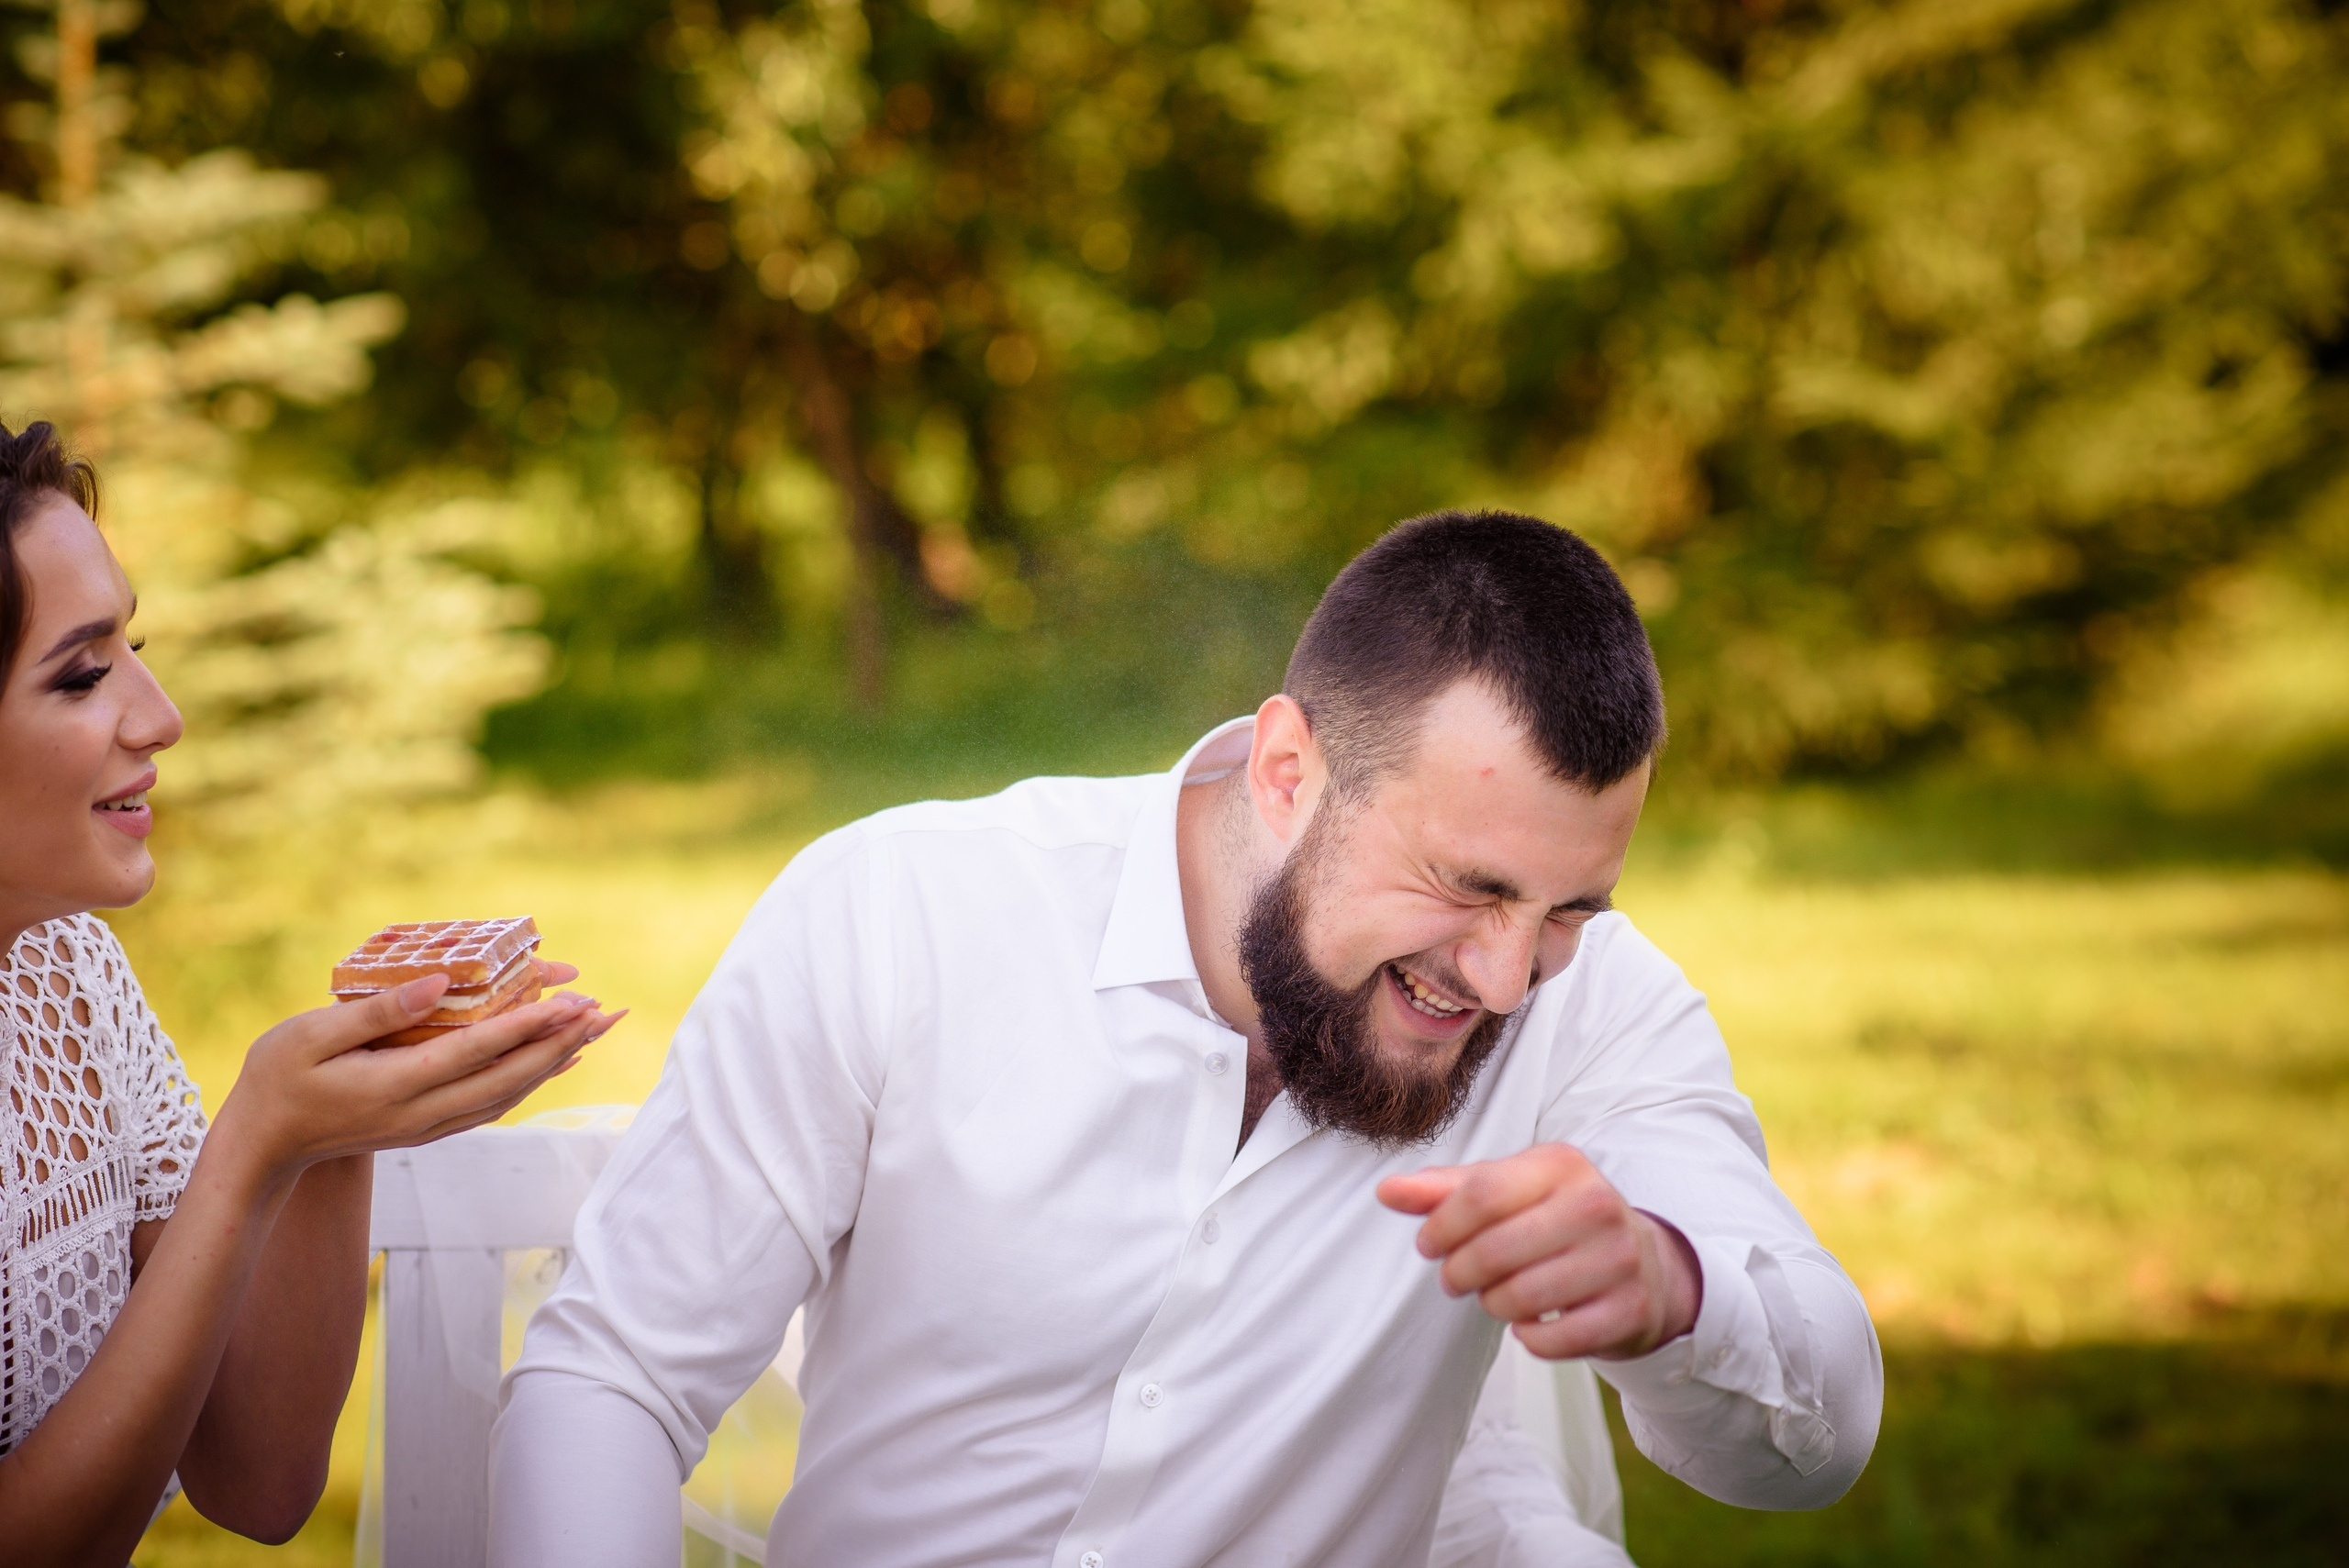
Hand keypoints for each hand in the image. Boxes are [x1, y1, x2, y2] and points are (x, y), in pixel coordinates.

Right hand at [208, 967, 623, 1187]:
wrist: (260, 1148)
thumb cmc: (275, 1080)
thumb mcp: (309, 1035)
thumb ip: (377, 1013)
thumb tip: (438, 983)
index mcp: (395, 1086)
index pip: (478, 1052)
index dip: (529, 1026)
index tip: (572, 1003)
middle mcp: (421, 1113)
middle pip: (508, 1078)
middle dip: (562, 1043)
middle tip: (607, 1012)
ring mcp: (427, 1127)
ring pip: (507, 1095)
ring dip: (555, 1062)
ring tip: (595, 1030)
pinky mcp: (427, 1129)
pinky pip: (492, 1104)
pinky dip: (528, 1081)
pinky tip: (552, 1062)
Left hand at [1377, 1143, 1701, 1360]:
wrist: (1646, 1264)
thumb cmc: (1558, 1221)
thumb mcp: (1509, 1191)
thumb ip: (1446, 1190)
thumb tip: (1387, 1191)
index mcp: (1562, 1164)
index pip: (1480, 1194)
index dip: (1440, 1226)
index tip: (1428, 1245)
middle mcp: (1597, 1205)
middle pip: (1493, 1250)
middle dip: (1459, 1273)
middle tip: (1455, 1279)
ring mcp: (1619, 1259)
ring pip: (1519, 1298)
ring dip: (1491, 1305)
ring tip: (1495, 1296)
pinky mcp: (1629, 1310)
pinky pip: (1551, 1340)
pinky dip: (1528, 1337)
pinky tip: (1531, 1322)